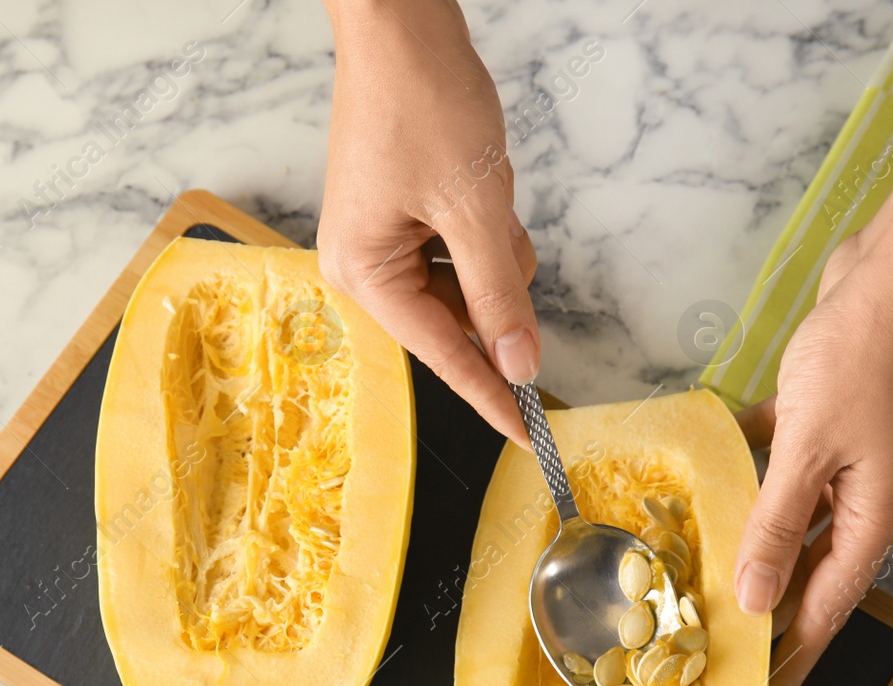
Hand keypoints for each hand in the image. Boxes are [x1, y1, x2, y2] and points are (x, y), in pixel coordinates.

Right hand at [317, 0, 537, 443]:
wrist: (398, 24)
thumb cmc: (421, 102)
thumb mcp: (474, 208)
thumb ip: (500, 294)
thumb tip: (518, 364)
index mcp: (366, 274)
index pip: (444, 355)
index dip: (492, 395)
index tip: (530, 437)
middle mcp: (362, 266)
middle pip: (457, 317)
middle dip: (495, 280)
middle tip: (494, 218)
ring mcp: (378, 240)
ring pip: (466, 282)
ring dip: (491, 245)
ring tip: (476, 184)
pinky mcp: (396, 216)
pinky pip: (456, 250)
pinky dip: (480, 227)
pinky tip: (474, 181)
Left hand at [734, 229, 892, 685]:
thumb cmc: (862, 360)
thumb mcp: (808, 453)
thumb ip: (776, 526)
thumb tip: (754, 599)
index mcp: (872, 518)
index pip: (825, 611)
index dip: (792, 658)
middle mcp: (865, 497)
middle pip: (807, 568)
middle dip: (762, 604)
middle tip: (711, 637)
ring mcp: (849, 458)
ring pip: (791, 515)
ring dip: (749, 536)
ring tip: (698, 567)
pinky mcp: (830, 420)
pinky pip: (783, 462)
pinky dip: (751, 468)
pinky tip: (710, 470)